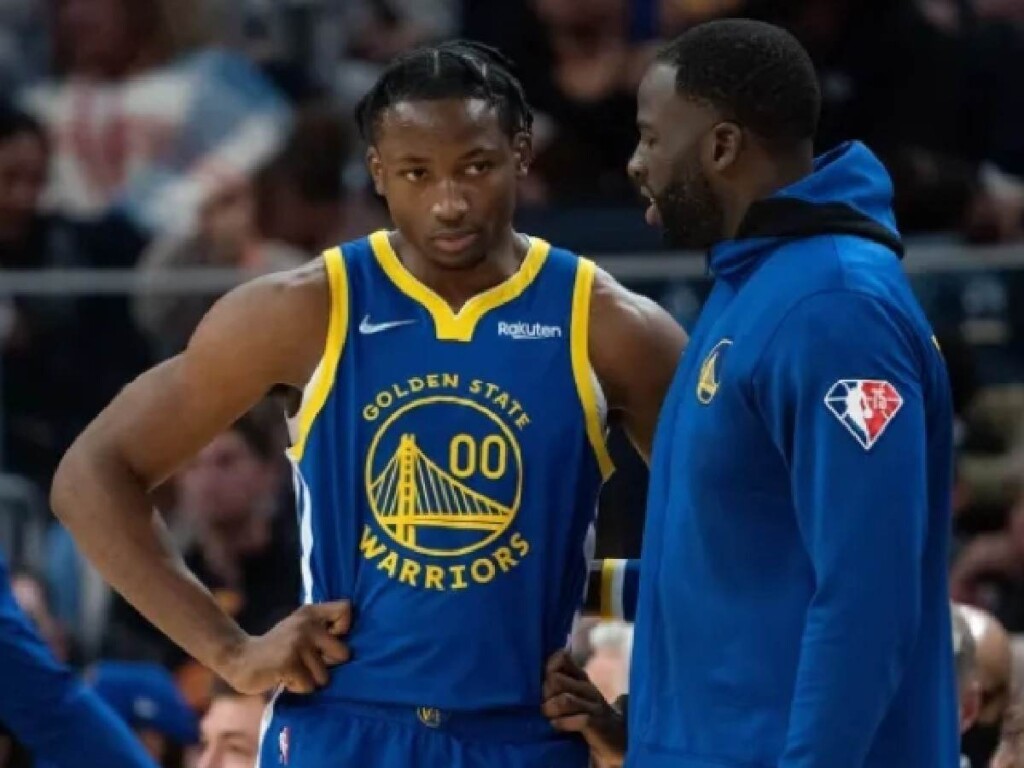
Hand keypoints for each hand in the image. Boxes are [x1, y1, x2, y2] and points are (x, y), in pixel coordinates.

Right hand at [218, 601, 351, 694]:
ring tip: (291, 669)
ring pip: (324, 676)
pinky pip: (308, 686)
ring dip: (309, 679)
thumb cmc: (277, 648)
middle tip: (306, 662)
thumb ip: (323, 630)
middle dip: (327, 666)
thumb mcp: (299, 628)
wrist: (240, 658)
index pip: (346, 610)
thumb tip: (352, 647)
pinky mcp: (288, 663)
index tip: (327, 640)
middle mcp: (306, 623)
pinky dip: (297, 688)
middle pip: (343, 654)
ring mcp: (297, 643)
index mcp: (311, 612)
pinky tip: (283, 677)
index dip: (344, 629)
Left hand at [542, 650, 626, 766]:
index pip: (562, 658)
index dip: (549, 667)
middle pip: (555, 680)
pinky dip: (562, 724)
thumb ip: (559, 684)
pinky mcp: (596, 723)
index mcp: (581, 678)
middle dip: (546, 694)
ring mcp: (594, 705)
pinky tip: (557, 726)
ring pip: (564, 700)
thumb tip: (538, 676)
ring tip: (550, 717)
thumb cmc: (588, 717)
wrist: (616, 741)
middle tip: (546, 706)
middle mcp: (587, 688)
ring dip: (551, 710)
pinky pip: (577, 719)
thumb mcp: (574, 697)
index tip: (546, 681)